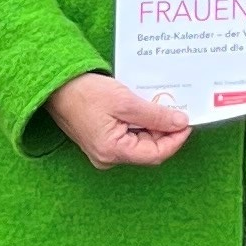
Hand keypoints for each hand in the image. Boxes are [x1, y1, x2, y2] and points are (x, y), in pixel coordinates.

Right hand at [47, 72, 192, 169]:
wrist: (57, 87)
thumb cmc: (86, 94)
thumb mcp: (125, 102)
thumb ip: (155, 115)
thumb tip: (180, 123)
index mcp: (113, 152)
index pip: (155, 154)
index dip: (176, 140)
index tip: (188, 122)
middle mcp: (108, 157)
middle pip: (149, 150)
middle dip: (166, 132)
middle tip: (178, 110)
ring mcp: (104, 151)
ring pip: (141, 143)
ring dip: (154, 126)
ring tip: (163, 106)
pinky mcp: (103, 141)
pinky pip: (130, 137)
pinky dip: (142, 125)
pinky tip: (147, 109)